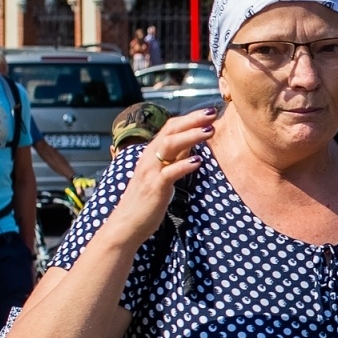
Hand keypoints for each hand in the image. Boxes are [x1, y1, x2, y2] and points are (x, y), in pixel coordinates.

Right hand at [104, 108, 212, 244]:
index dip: (189, 118)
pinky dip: (184, 165)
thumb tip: (191, 147)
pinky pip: (169, 172)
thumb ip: (174, 160)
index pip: (170, 128)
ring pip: (169, 146)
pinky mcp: (154, 188)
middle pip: (170, 131)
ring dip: (190, 136)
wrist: (126, 225)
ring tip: (209, 130)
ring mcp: (150, 172)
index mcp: (151, 154)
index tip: (208, 112)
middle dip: (192, 120)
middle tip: (212, 113)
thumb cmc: (145, 202)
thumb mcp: (162, 176)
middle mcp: (149, 158)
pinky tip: (198, 161)